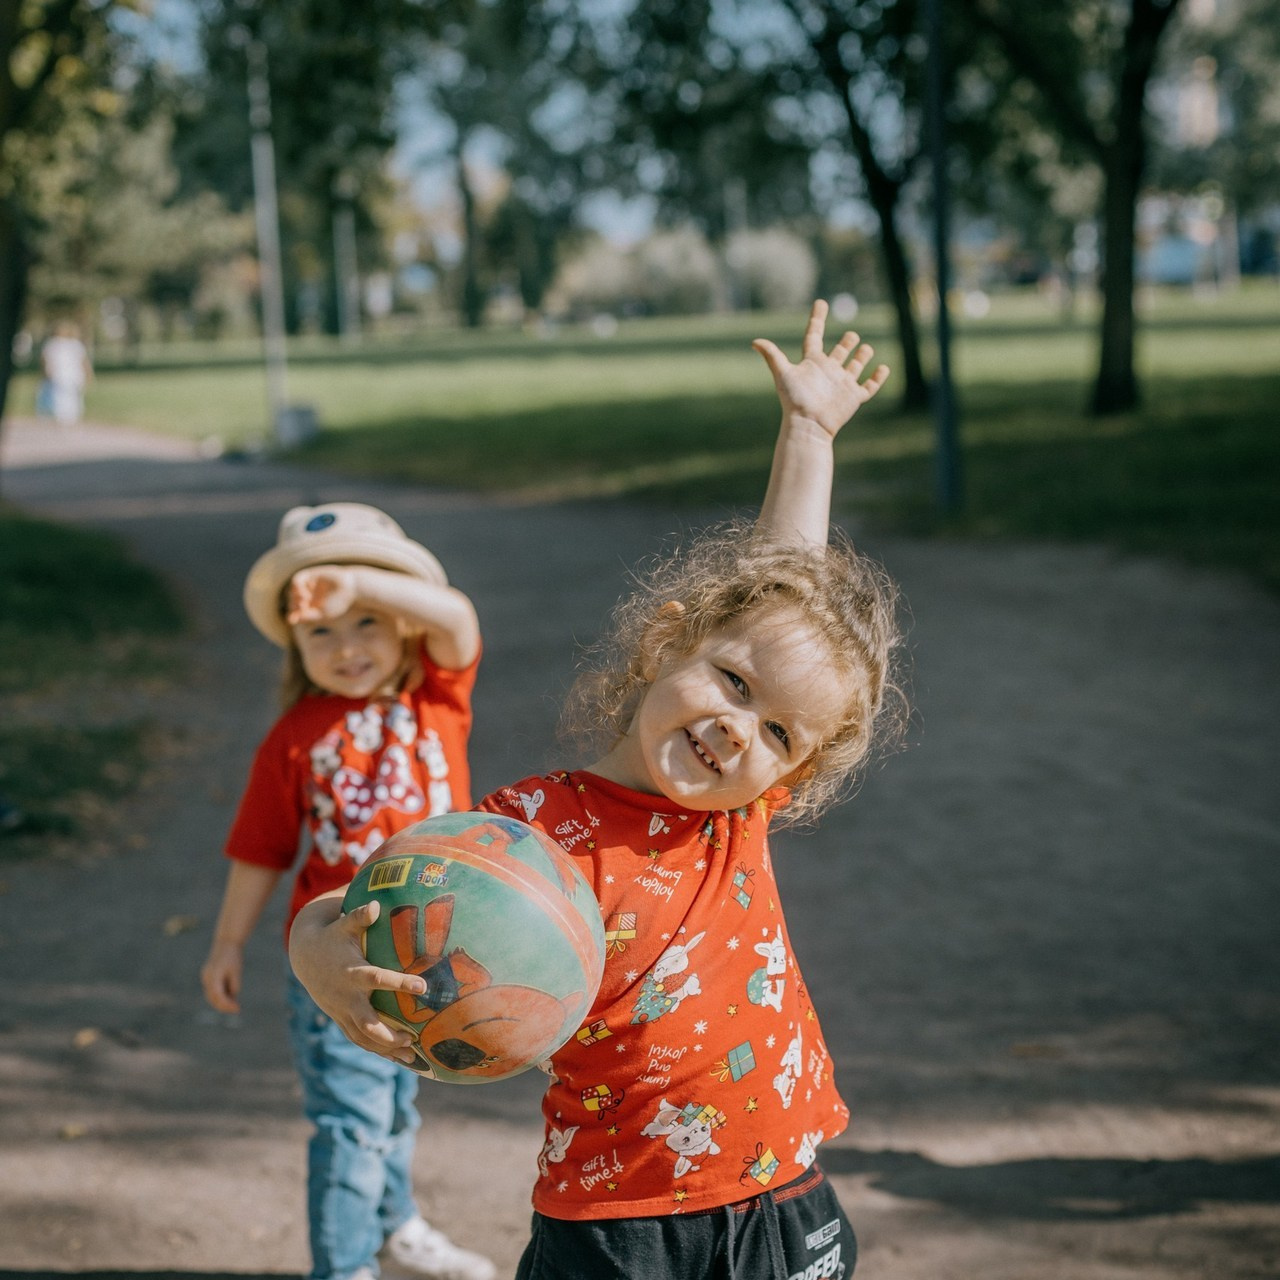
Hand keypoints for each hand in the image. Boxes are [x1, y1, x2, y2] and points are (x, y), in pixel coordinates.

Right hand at [201, 940, 243, 1013]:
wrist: (226, 943)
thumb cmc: (233, 957)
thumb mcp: (237, 972)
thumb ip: (234, 985)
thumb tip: (232, 998)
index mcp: (214, 975)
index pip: (218, 996)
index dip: (227, 1005)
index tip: (237, 1009)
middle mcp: (207, 978)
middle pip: (213, 998)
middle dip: (224, 1006)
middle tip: (237, 1009)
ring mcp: (205, 977)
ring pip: (211, 995)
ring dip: (221, 1002)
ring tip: (234, 1005)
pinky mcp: (207, 977)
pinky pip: (212, 990)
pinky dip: (220, 995)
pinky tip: (230, 997)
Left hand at [286, 565, 358, 624]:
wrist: (351, 587)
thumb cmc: (339, 602)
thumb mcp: (323, 613)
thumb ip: (308, 617)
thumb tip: (292, 620)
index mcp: (311, 605)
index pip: (296, 611)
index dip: (292, 615)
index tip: (291, 620)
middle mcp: (308, 594)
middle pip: (293, 600)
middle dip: (294, 606)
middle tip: (302, 609)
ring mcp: (308, 584)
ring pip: (293, 590)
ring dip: (294, 597)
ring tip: (303, 603)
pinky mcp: (311, 574)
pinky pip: (297, 579)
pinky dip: (297, 587)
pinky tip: (304, 595)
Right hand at [288, 897, 427, 1064]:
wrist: (305, 957)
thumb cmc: (333, 937)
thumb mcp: (344, 924)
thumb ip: (359, 916)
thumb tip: (375, 904)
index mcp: (351, 972)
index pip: (377, 980)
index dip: (399, 983)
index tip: (423, 986)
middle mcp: (346, 997)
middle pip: (366, 1024)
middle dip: (389, 1035)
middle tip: (414, 1038)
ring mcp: (342, 1012)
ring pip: (362, 1038)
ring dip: (386, 1049)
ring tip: (413, 1057)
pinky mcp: (341, 1019)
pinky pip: (359, 1040)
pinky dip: (377, 1051)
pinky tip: (399, 1059)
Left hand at [752, 299, 889, 441]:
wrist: (809, 425)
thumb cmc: (795, 400)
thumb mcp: (783, 374)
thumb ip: (772, 356)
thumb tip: (754, 341)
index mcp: (812, 363)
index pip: (814, 335)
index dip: (817, 319)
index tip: (821, 302)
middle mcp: (828, 371)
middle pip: (839, 352)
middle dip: (847, 343)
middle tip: (852, 335)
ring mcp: (842, 384)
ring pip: (855, 366)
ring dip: (862, 356)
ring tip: (866, 348)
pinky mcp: (853, 397)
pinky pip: (869, 386)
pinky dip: (877, 378)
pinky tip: (883, 368)